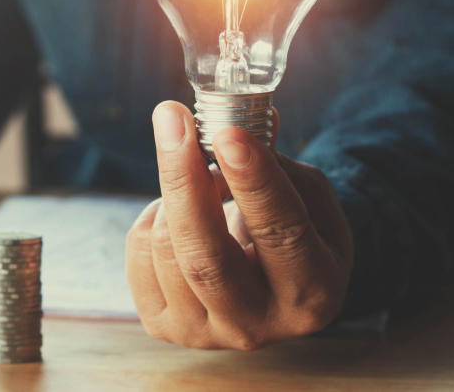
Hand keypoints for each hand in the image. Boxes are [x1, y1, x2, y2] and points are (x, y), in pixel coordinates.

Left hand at [126, 101, 352, 349]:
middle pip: (206, 257)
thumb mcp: (307, 194)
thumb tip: (225, 123)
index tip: (228, 133)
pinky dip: (152, 216)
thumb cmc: (296, 227)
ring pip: (167, 250)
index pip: (280, 233)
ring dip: (174, 192)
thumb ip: (273, 162)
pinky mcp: (164, 326)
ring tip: (201, 175)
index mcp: (313, 292)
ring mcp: (206, 334)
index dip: (254, 181)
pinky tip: (179, 213)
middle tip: (173, 119)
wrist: (274, 283)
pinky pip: (139, 254)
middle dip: (185, 181)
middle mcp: (259, 325)